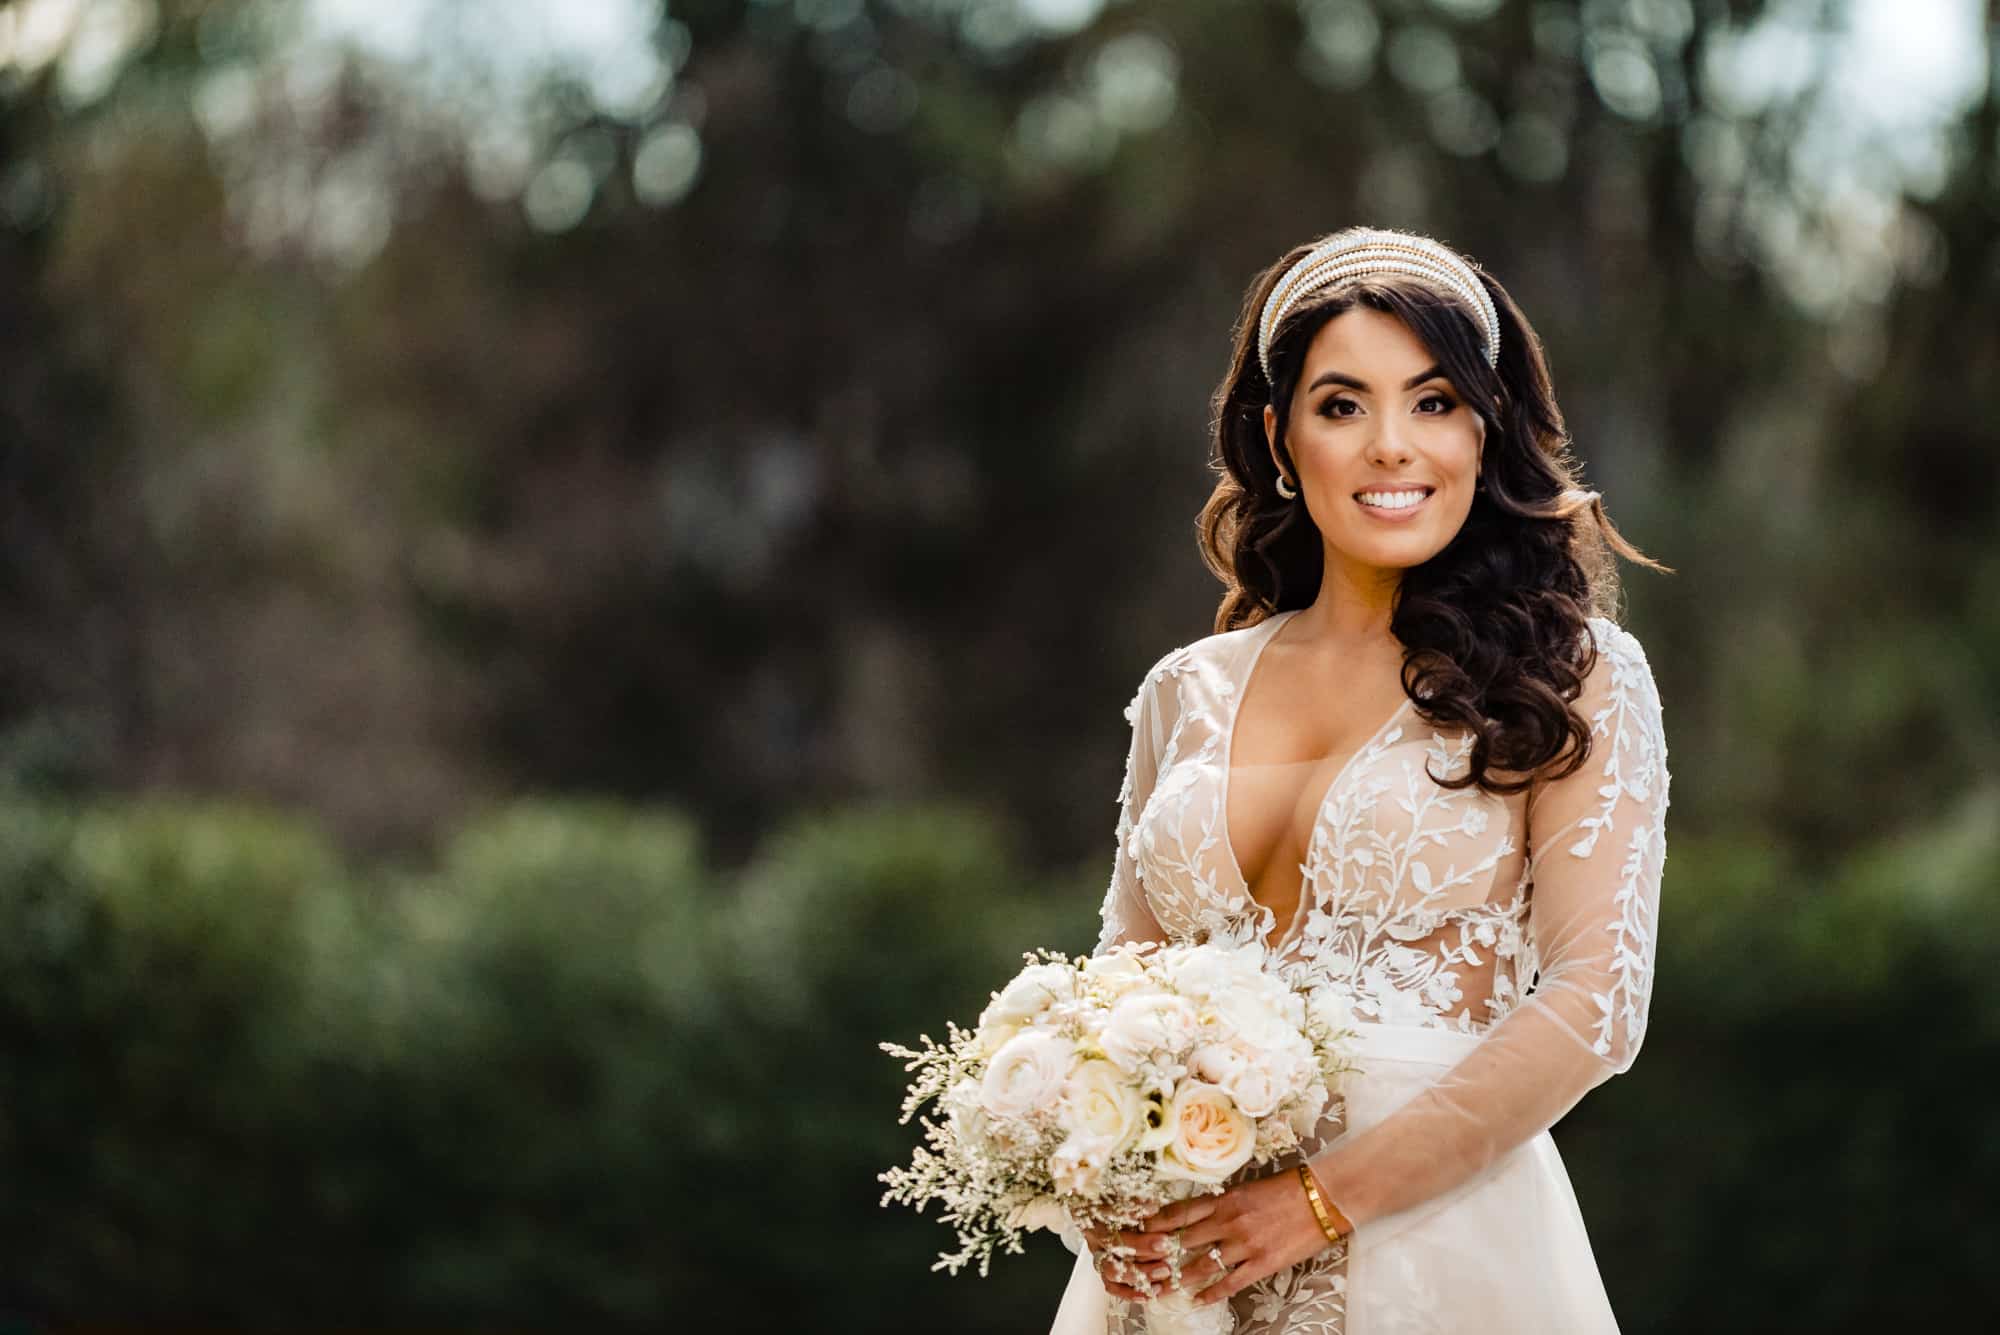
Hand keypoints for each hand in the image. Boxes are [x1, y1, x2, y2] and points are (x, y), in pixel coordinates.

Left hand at [1083, 1168, 1335, 1306]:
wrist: (1324, 1198)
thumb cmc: (1288, 1188)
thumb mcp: (1249, 1187)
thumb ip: (1224, 1200)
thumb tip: (1201, 1210)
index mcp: (1224, 1199)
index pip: (1179, 1213)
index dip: (1155, 1225)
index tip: (1138, 1233)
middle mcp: (1229, 1222)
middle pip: (1183, 1241)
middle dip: (1159, 1255)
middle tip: (1139, 1266)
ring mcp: (1245, 1245)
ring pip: (1202, 1265)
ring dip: (1178, 1278)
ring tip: (1160, 1287)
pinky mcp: (1262, 1263)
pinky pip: (1230, 1282)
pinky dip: (1211, 1293)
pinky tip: (1197, 1299)